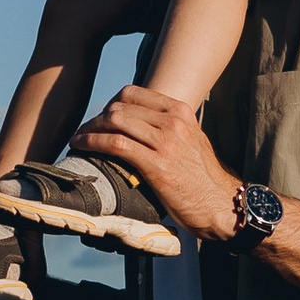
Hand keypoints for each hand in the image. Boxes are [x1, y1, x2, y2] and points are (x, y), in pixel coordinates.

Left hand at [70, 85, 243, 241]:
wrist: (222, 205)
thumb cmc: (202, 178)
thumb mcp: (191, 140)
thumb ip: (169, 127)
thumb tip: (138, 123)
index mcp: (180, 111)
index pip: (132, 93)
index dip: (109, 104)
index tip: (100, 118)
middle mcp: (173, 122)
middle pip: (119, 107)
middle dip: (96, 118)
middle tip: (84, 132)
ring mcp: (166, 142)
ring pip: (114, 121)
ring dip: (89, 129)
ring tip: (78, 140)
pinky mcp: (156, 165)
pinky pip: (116, 144)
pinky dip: (92, 143)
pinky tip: (80, 147)